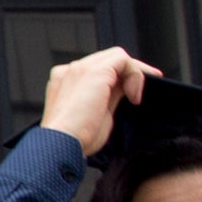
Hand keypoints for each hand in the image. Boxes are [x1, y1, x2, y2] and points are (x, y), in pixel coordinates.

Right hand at [37, 46, 159, 159]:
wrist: (61, 145)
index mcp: (65, 81)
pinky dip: (134, 74)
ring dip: (132, 73)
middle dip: (129, 73)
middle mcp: (70, 71)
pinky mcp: (94, 71)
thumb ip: (109, 96)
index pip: (98, 69)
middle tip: (140, 92)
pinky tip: (133, 95)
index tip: (134, 93)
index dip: (119, 77)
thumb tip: (124, 89)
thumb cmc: (75, 139)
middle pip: (108, 59)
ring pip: (116, 56)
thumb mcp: (96, 114)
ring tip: (136, 96)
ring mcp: (80, 68)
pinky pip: (123, 60)